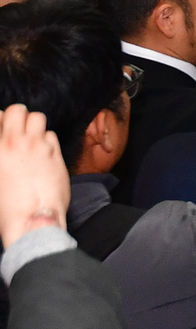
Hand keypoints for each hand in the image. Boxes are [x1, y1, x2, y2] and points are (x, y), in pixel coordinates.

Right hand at [0, 105, 69, 248]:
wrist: (32, 218)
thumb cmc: (7, 207)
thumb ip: (2, 156)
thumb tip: (5, 152)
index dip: (0, 121)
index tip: (2, 127)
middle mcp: (14, 143)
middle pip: (17, 110)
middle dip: (17, 115)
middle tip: (17, 128)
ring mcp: (37, 147)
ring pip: (38, 118)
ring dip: (34, 125)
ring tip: (32, 138)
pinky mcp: (55, 154)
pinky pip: (52, 135)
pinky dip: (48, 140)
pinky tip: (44, 152)